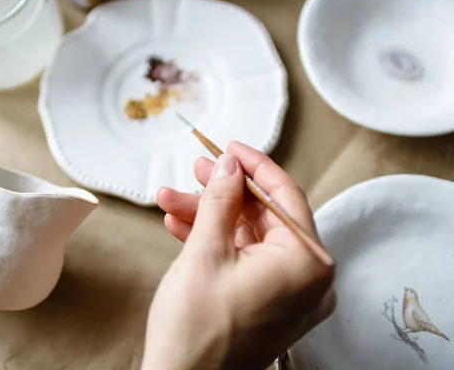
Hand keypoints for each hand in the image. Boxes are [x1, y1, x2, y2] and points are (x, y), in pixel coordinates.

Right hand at [141, 141, 335, 369]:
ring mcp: (290, 295)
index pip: (285, 196)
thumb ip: (220, 200)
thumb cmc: (196, 332)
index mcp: (306, 264)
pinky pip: (245, 260)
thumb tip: (230, 166)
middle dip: (224, 191)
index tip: (229, 147)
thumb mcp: (205, 252)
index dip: (254, 165)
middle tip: (197, 169)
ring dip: (209, 216)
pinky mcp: (270, 304)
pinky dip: (215, 242)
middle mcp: (307, 280)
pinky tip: (181, 226)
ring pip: (249, 237)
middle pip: (265, 216)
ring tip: (171, 200)